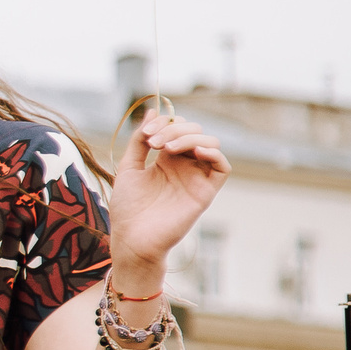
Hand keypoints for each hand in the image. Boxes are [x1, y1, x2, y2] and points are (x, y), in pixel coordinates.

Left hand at [108, 110, 229, 290]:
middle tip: (153, 143)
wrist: (132, 238)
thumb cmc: (128, 208)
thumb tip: (151, 110)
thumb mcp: (129, 167)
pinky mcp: (205, 192)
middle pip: (194, 132)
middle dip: (174, 130)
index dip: (165, 124)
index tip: (146, 135)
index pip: (178, 128)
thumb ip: (140, 140)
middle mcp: (184, 166)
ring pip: (210, 144)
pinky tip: (193, 152)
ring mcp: (196, 178)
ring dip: (190, 138)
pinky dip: (213, 153)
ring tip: (166, 148)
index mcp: (166, 159)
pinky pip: (222, 167)